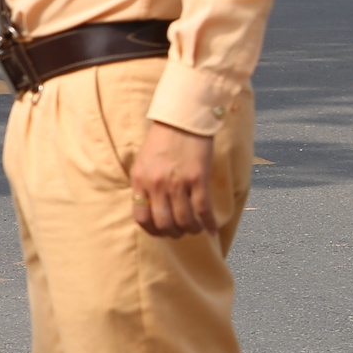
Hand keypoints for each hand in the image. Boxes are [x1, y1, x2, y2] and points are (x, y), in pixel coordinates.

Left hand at [131, 121, 217, 237]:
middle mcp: (157, 185)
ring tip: (196, 229)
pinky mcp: (198, 179)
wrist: (183, 119)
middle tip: (181, 232)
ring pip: (184, 220)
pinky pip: (203, 209)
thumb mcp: (144, 161)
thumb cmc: (163, 139)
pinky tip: (212, 230)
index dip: (153, 231)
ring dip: (191, 229)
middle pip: (164, 223)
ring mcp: (177, 183)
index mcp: (140, 181)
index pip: (141, 218)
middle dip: (173, 233)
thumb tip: (150, 207)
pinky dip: (208, 223)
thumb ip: (144, 183)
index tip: (162, 232)